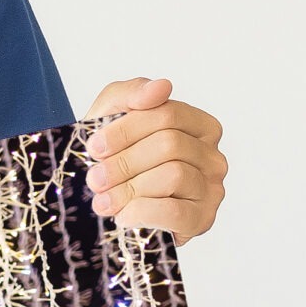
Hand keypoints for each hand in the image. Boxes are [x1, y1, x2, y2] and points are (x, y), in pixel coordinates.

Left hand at [82, 77, 227, 241]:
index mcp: (198, 126)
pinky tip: (122, 217)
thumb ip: (132, 93)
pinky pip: (175, 212)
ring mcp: (211, 190)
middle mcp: (212, 156)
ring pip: (174, 175)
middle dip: (124, 162)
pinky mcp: (201, 220)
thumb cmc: (113, 157)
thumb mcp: (111, 115)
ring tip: (103, 201)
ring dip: (129, 189)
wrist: (105, 206)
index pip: (168, 114)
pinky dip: (142, 213)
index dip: (125, 130)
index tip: (94, 147)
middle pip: (170, 144)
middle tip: (95, 179)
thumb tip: (162, 86)